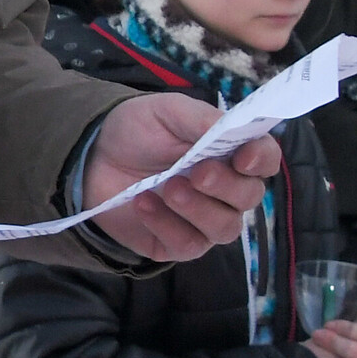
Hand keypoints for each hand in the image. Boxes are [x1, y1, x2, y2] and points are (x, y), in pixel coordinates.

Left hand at [81, 91, 282, 261]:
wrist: (92, 156)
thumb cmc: (137, 130)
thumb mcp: (167, 112)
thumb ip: (203, 118)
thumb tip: (235, 127)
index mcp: (230, 153)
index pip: (265, 160)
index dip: (262, 159)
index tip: (243, 157)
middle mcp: (225, 191)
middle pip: (249, 197)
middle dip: (225, 186)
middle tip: (196, 172)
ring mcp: (202, 220)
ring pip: (225, 228)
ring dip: (199, 209)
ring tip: (167, 187)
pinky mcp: (176, 243)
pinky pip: (188, 245)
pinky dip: (167, 225)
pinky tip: (143, 203)